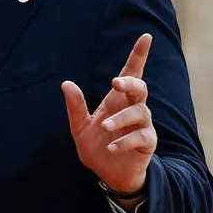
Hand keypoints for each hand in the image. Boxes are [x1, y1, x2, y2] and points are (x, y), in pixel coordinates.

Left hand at [62, 33, 156, 193]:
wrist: (108, 175)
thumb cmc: (96, 147)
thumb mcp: (80, 127)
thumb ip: (75, 107)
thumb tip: (66, 83)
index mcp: (116, 100)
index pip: (130, 73)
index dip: (139, 55)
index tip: (146, 37)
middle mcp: (132, 109)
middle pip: (139, 88)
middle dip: (130, 82)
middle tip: (116, 82)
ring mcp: (142, 125)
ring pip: (139, 112)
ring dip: (121, 118)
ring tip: (104, 126)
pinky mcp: (147, 143)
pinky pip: (141, 136)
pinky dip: (125, 140)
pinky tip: (112, 147)